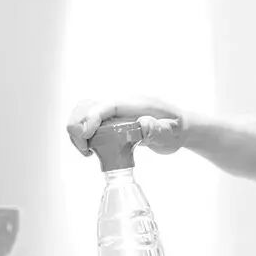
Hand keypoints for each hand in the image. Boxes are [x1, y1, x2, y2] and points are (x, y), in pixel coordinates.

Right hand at [66, 98, 186, 156]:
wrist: (178, 128)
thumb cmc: (176, 130)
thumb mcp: (171, 133)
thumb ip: (158, 129)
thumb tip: (143, 123)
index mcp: (136, 104)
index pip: (108, 105)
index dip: (93, 116)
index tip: (86, 134)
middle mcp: (121, 103)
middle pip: (88, 105)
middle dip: (78, 125)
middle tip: (85, 149)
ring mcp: (114, 111)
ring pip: (84, 112)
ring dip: (77, 131)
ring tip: (87, 152)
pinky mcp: (109, 120)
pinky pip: (88, 122)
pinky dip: (82, 135)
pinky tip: (91, 150)